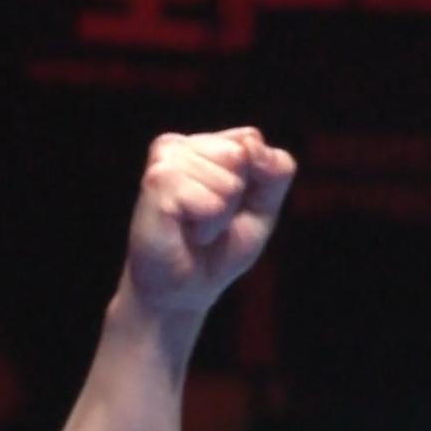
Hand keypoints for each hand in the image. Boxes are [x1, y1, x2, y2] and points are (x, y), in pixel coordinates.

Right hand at [121, 127, 295, 315]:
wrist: (186, 290)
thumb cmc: (222, 248)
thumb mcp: (264, 207)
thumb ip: (275, 170)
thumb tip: (251, 143)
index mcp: (202, 143)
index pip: (252, 140)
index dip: (256, 183)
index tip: (231, 207)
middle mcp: (178, 146)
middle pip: (240, 156)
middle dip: (237, 198)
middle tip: (210, 220)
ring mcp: (163, 162)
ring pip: (225, 179)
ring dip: (220, 215)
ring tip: (197, 227)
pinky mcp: (154, 183)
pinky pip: (208, 201)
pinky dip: (208, 226)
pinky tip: (186, 232)